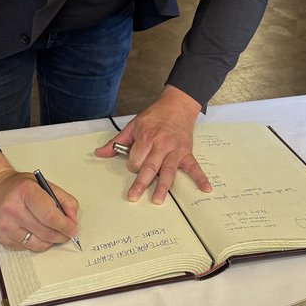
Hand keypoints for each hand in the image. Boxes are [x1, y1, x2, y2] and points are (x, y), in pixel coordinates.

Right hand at [0, 152, 77, 249]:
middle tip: (67, 233)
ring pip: (39, 244)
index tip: (73, 229)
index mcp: (26, 192)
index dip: (65, 225)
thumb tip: (72, 221)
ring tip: (52, 232)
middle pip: (46, 232)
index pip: (50, 216)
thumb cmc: (20, 187)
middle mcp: (13, 209)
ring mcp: (6, 226)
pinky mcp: (2, 238)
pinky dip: (37, 242)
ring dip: (51, 241)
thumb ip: (64, 200)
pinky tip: (35, 231)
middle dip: (61, 235)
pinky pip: (28, 247)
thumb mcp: (44, 184)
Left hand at [94, 86, 211, 203]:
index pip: (136, 158)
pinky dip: (201, 177)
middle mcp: (162, 145)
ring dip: (163, 186)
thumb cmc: (154, 117)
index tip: (134, 165)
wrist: (177, 106)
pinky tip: (206, 188)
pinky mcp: (186, 153)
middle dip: (141, 182)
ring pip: (168, 171)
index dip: (132, 164)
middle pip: (150, 167)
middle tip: (133, 196)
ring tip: (157, 200)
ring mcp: (175, 150)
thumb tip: (99, 153)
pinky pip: (194, 167)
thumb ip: (116, 142)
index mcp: (147, 137)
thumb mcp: (133, 126)